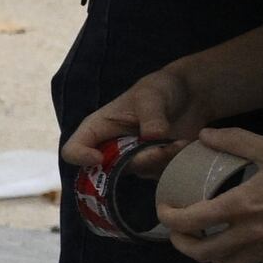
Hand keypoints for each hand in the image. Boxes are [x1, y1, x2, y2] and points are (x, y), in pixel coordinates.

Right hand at [61, 68, 200, 170]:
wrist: (189, 95)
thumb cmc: (160, 89)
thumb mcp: (151, 96)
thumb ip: (151, 115)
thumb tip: (153, 136)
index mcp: (97, 129)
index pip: (73, 151)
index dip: (81, 158)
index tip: (100, 158)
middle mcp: (110, 149)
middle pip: (110, 169)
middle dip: (140, 160)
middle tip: (165, 148)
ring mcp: (133, 160)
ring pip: (139, 172)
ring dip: (161, 161)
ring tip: (181, 142)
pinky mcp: (155, 166)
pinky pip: (159, 174)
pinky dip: (174, 163)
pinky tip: (185, 145)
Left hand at [161, 130, 262, 262]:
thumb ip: (235, 141)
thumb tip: (204, 135)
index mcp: (241, 207)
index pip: (188, 222)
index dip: (167, 218)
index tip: (164, 208)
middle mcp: (252, 234)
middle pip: (202, 255)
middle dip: (182, 244)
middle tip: (179, 231)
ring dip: (211, 256)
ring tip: (208, 238)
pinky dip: (244, 257)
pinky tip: (245, 240)